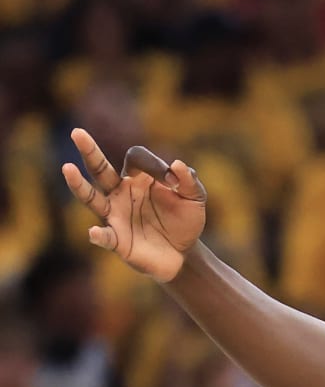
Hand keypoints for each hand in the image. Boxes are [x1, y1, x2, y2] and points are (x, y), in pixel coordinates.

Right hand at [62, 129, 206, 282]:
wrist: (183, 253)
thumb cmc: (185, 221)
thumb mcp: (195, 199)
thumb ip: (190, 181)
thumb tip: (178, 165)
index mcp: (138, 178)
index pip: (136, 158)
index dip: (154, 165)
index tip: (173, 181)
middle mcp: (120, 193)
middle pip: (100, 169)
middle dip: (90, 151)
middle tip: (77, 132)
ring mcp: (115, 215)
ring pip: (91, 198)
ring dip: (79, 185)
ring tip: (67, 168)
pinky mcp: (117, 241)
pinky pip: (105, 236)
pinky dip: (99, 235)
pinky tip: (95, 233)